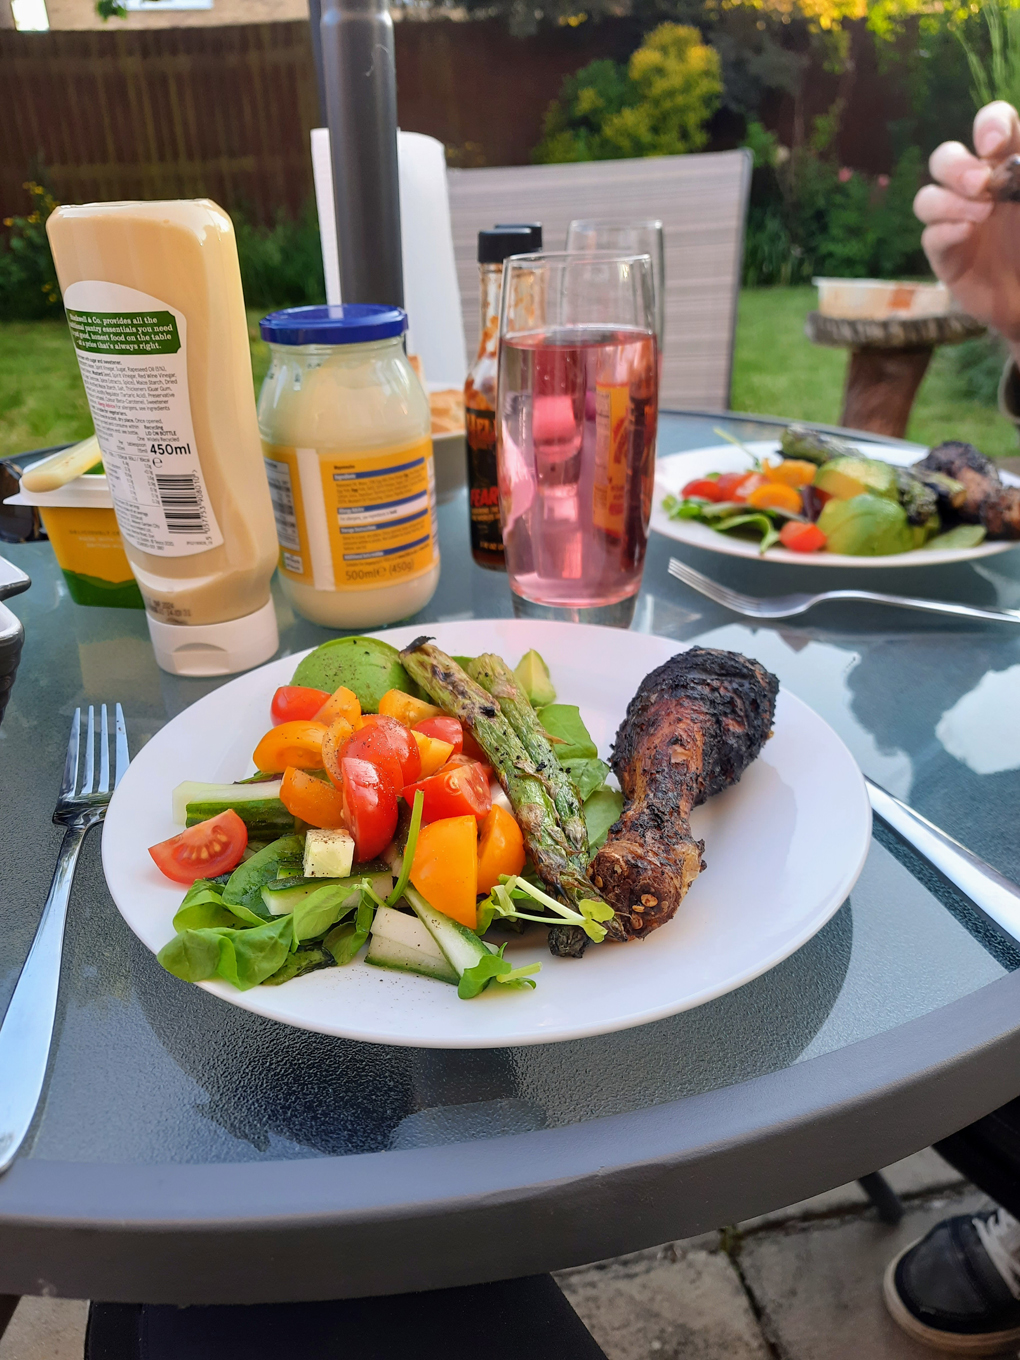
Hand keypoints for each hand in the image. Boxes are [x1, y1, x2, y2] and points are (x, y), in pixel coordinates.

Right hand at [914, 100, 1019, 350]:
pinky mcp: (946, 256)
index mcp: (1008, 163)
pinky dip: (945, 230)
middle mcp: (977, 188)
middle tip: (980, 184)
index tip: (994, 145)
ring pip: (927, 197)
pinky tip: (967, 233)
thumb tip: (1014, 160)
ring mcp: (956, 221)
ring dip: (949, 201)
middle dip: (957, 167)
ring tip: (981, 215)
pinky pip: (930, 236)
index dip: (987, 125)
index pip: (991, 125)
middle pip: (944, 158)